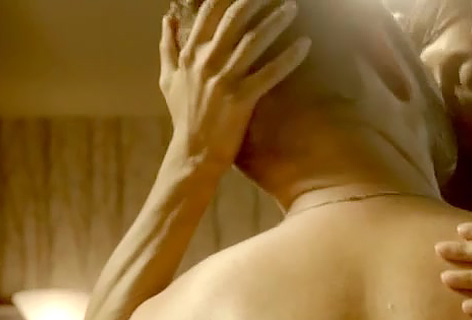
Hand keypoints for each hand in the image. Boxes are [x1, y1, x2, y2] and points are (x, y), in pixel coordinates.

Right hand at [160, 0, 309, 176]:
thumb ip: (168, 46)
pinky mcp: (241, 98)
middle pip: (233, 20)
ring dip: (275, 21)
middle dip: (254, 1)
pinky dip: (289, 57)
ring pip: (253, 41)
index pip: (209, 13)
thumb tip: (167, 18)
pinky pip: (270, 73)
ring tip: (292, 7)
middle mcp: (205, 62)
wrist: (193, 152)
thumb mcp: (168, 78)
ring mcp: (223, 80)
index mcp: (190, 54)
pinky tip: (305, 44)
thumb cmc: (183, 116)